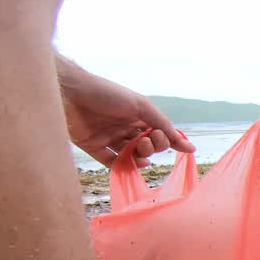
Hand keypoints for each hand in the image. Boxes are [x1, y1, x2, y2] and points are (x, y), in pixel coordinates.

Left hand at [58, 57, 194, 166]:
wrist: (70, 93)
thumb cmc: (107, 94)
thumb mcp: (141, 106)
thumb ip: (162, 124)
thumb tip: (188, 145)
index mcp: (137, 114)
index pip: (160, 133)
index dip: (170, 141)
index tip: (183, 149)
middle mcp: (125, 126)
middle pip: (148, 145)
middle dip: (154, 147)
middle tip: (147, 141)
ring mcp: (110, 138)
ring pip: (132, 155)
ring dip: (141, 156)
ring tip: (138, 151)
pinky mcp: (94, 147)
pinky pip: (112, 162)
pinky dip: (124, 166)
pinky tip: (133, 164)